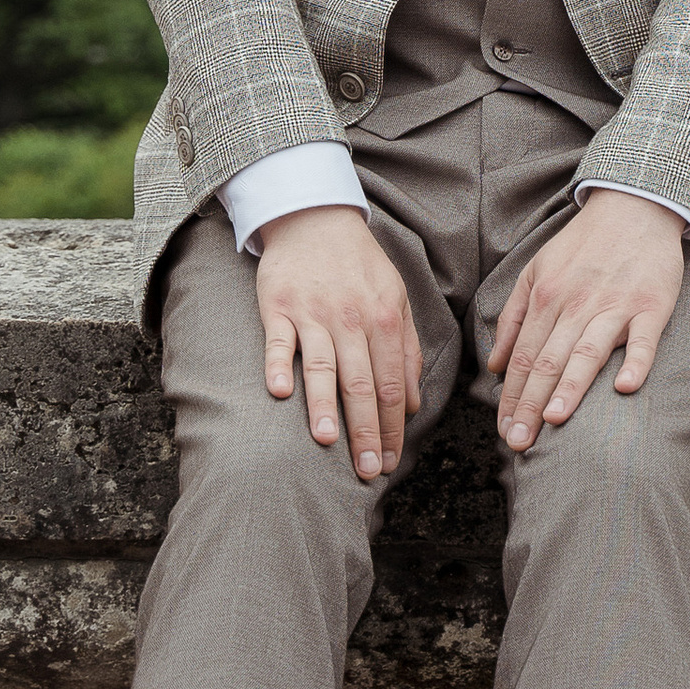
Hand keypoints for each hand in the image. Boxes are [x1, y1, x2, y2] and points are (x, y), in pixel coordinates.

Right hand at [254, 206, 423, 480]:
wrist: (316, 219)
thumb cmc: (360, 267)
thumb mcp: (396, 299)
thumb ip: (406, 350)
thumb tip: (412, 404)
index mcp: (384, 320)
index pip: (391, 384)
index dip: (391, 426)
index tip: (389, 461)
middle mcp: (351, 319)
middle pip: (360, 383)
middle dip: (365, 430)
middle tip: (365, 469)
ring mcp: (312, 313)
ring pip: (321, 366)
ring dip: (324, 405)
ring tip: (328, 441)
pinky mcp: (278, 307)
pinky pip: (277, 340)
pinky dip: (277, 364)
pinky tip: (280, 392)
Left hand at [488, 190, 687, 448]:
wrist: (633, 205)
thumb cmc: (583, 244)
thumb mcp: (535, 270)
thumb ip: (513, 317)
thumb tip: (493, 365)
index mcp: (546, 297)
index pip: (521, 356)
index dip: (510, 396)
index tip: (504, 429)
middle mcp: (576, 303)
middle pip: (547, 361)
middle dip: (530, 405)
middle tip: (519, 442)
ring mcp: (615, 304)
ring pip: (587, 352)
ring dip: (570, 387)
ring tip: (554, 420)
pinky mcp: (652, 304)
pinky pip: (644, 338)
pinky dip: (635, 362)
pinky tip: (625, 387)